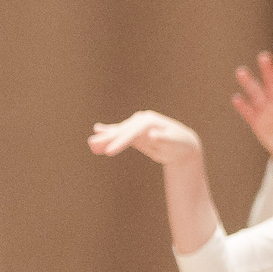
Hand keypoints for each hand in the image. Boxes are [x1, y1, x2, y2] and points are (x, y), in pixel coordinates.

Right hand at [87, 110, 201, 164]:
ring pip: (118, 131)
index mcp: (149, 121)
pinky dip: (109, 133)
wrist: (181, 144)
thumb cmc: (179, 145)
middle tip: (92, 145)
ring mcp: (137, 124)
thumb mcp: (173, 144)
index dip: (120, 142)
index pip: (131, 132)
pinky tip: (98, 129)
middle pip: (121, 130)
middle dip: (107, 138)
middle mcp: (141, 120)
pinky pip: (120, 133)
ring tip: (91, 144)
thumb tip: (153, 135)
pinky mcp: (134, 131)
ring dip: (104, 138)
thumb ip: (163, 140)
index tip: (109, 152)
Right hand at [231, 52, 272, 182]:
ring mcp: (267, 113)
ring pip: (257, 95)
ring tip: (241, 71)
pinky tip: (237, 99)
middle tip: (263, 56)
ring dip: (249, 83)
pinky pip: (249, 114)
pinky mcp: (258, 124)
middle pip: (272, 84)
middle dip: (268, 70)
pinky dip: (243, 107)